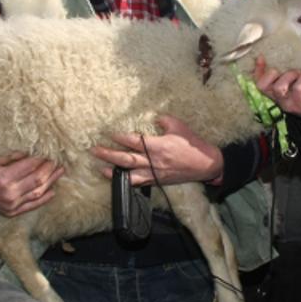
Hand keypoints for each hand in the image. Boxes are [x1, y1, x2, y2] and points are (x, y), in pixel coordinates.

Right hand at [0, 152, 62, 216]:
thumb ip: (11, 158)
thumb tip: (29, 153)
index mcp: (4, 178)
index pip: (29, 167)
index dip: (41, 159)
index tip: (48, 153)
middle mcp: (10, 193)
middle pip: (37, 180)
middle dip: (49, 169)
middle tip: (57, 161)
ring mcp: (12, 204)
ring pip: (38, 192)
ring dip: (51, 181)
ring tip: (60, 172)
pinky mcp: (12, 212)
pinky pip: (32, 205)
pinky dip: (44, 199)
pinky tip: (52, 191)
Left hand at [90, 114, 221, 186]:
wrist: (205, 164)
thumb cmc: (192, 144)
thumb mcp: (179, 126)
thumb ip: (164, 121)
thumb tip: (154, 119)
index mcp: (158, 145)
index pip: (134, 141)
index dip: (120, 137)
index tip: (110, 133)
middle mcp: (153, 161)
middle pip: (126, 158)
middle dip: (109, 155)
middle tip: (95, 151)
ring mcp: (155, 173)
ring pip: (130, 174)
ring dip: (114, 172)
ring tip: (102, 169)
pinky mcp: (158, 181)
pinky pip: (140, 183)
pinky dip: (128, 181)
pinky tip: (120, 179)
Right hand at [253, 56, 300, 132]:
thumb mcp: (292, 79)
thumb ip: (282, 70)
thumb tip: (268, 56)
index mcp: (274, 93)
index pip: (257, 83)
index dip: (257, 70)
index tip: (261, 57)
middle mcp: (278, 100)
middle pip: (262, 86)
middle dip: (273, 73)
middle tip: (289, 70)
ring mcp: (288, 104)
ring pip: (278, 88)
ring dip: (289, 75)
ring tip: (300, 73)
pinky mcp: (300, 106)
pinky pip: (297, 89)